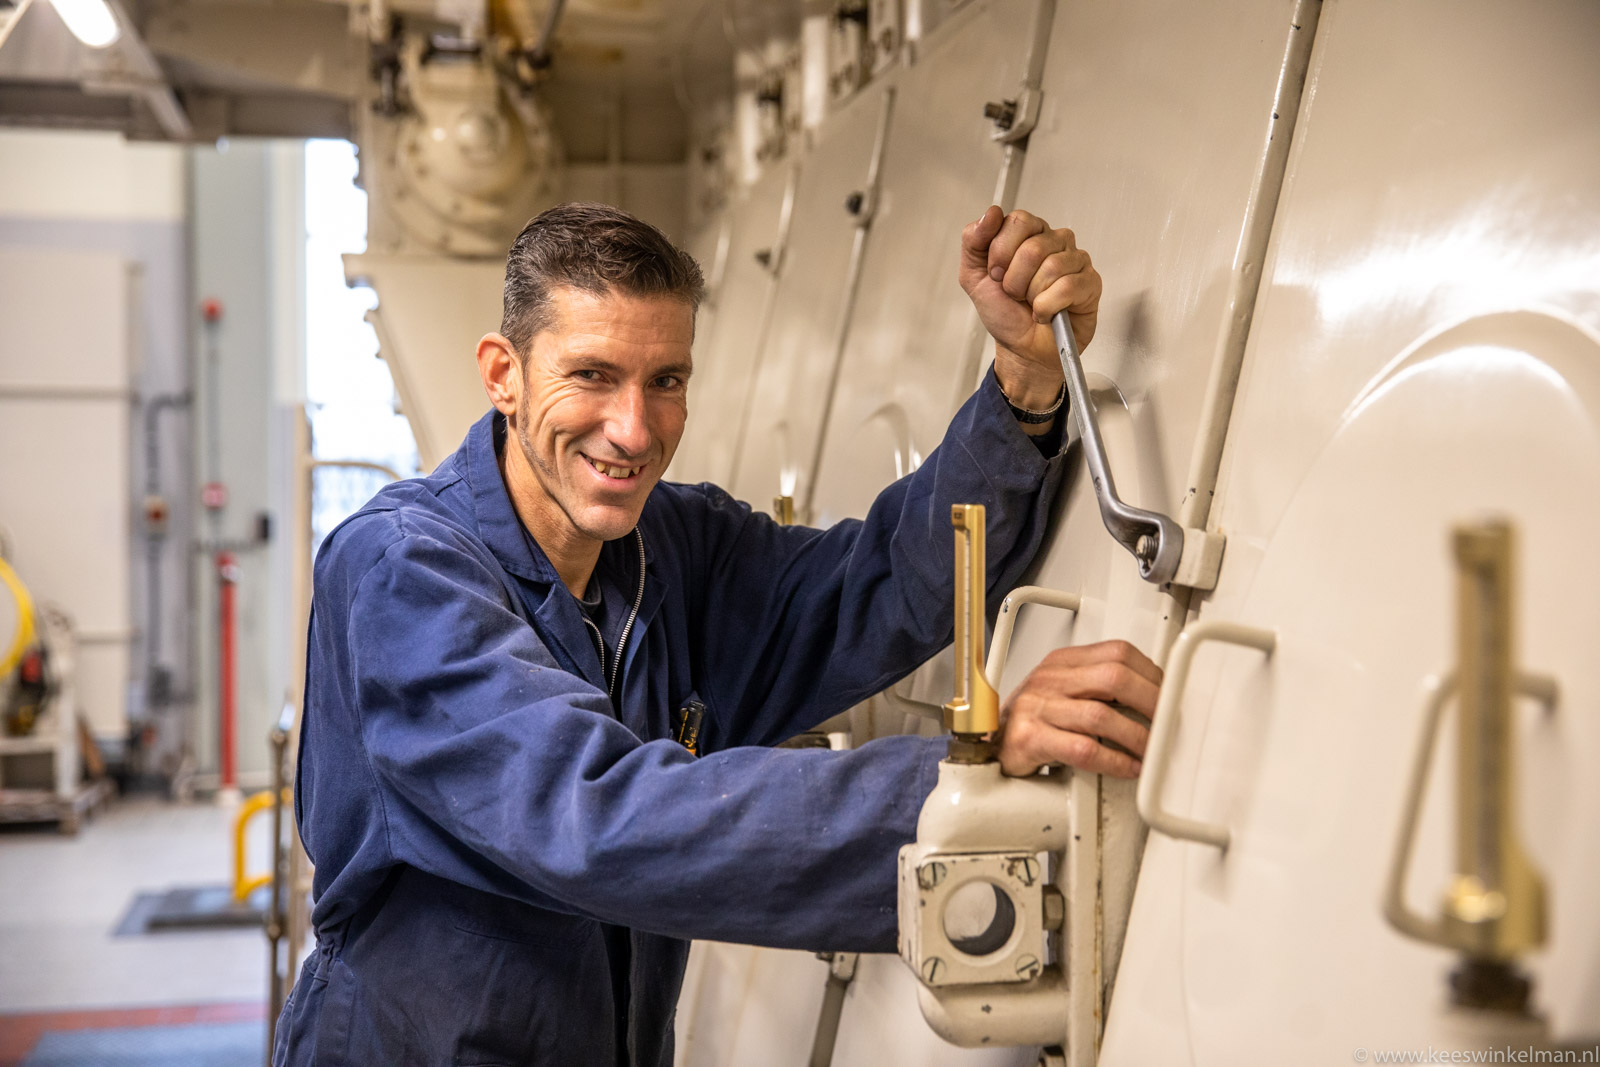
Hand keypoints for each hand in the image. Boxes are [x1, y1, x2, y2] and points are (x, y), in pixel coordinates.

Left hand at [959, 206, 1101, 408]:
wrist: (1022, 349)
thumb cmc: (1005, 313)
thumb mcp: (974, 277)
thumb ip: (973, 241)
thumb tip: (990, 213)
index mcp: (1028, 234)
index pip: (1017, 221)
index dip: (1001, 253)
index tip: (996, 274)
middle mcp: (1054, 241)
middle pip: (1033, 247)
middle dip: (1014, 280)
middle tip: (1015, 293)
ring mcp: (1075, 260)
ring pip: (1050, 267)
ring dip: (1032, 295)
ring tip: (1032, 303)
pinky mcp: (1090, 282)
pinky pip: (1067, 287)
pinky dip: (1048, 307)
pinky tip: (1047, 312)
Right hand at [994, 640, 1160, 778]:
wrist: (993, 746)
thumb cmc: (1035, 721)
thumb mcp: (1066, 691)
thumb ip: (1101, 687)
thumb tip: (1155, 695)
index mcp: (1063, 662)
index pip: (1117, 652)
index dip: (1152, 674)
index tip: (1170, 695)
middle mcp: (1050, 679)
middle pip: (1113, 677)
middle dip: (1151, 702)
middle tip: (1167, 723)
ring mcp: (1038, 707)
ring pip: (1101, 715)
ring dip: (1136, 737)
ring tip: (1150, 751)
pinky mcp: (1031, 739)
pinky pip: (1083, 749)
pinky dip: (1114, 760)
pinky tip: (1128, 766)